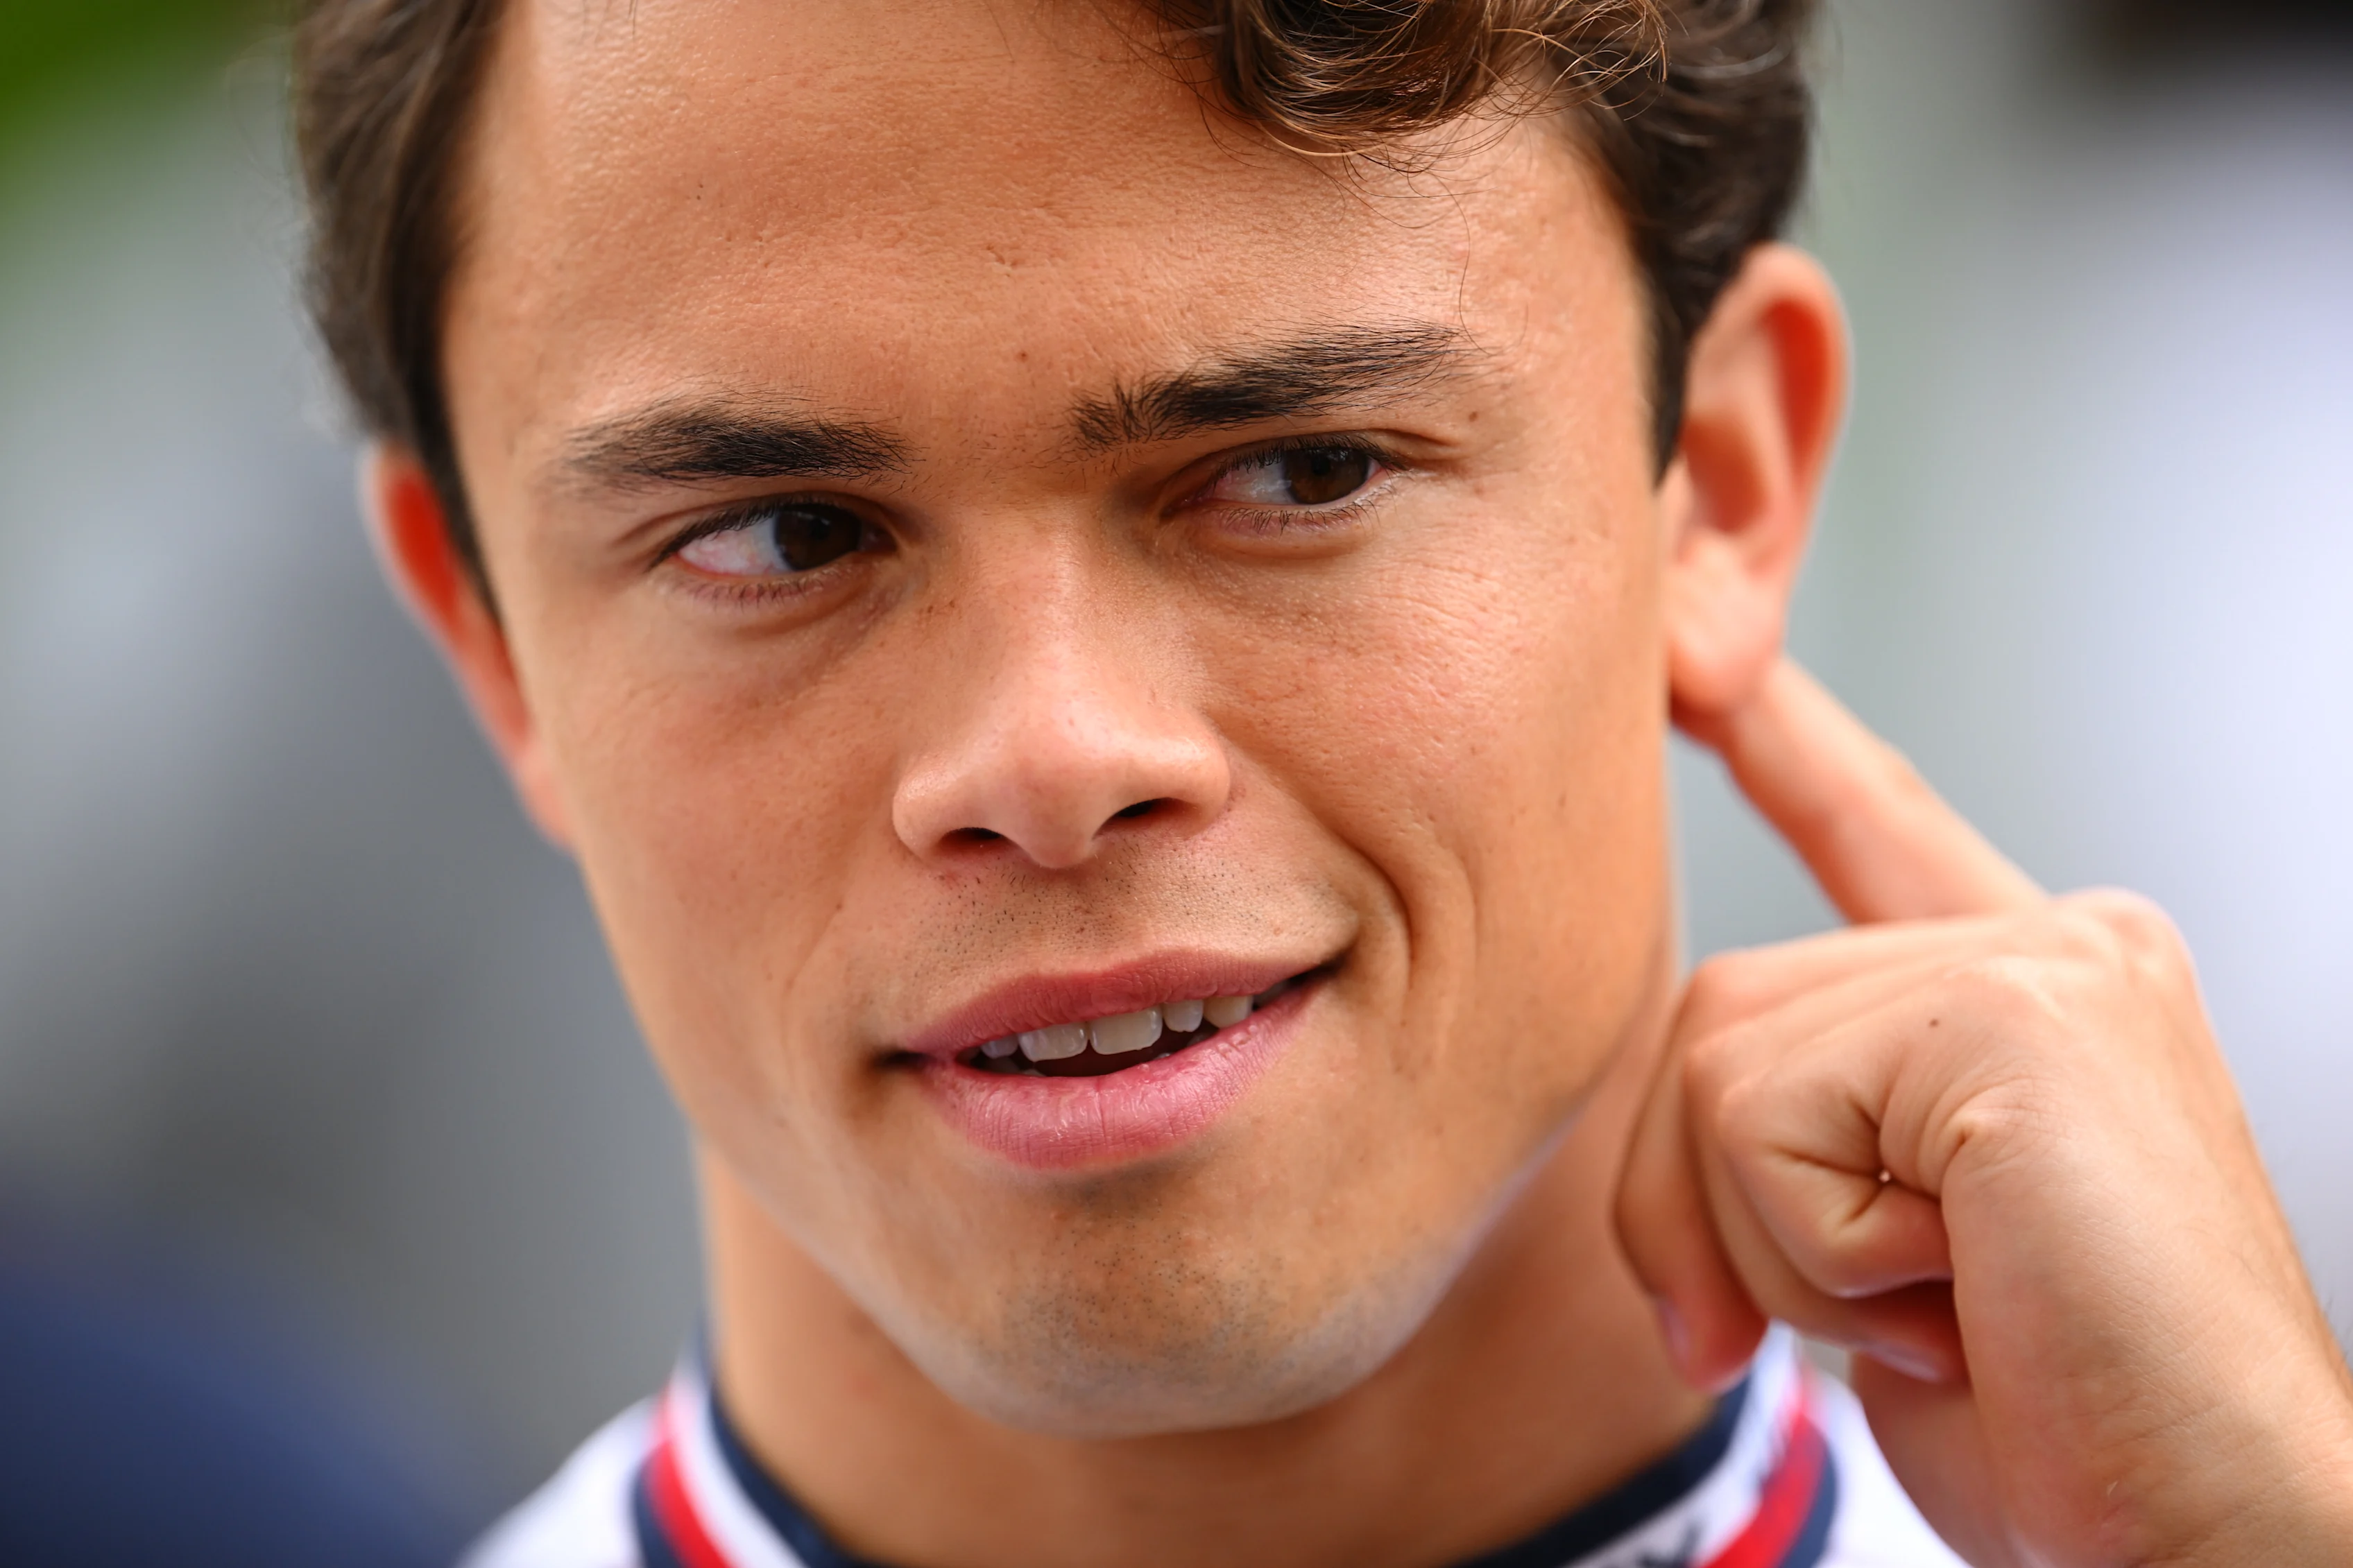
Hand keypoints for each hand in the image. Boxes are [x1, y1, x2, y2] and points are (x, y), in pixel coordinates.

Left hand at [1618, 657, 2352, 1566]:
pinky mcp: (2017, 1013)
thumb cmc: (2060, 1414)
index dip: (1783, 738)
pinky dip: (1816, 1256)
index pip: (1877, 828)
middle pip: (1716, 1014)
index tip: (1703, 650)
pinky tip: (1957, 1298)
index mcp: (2034, 990)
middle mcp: (2049, 943)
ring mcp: (2043, 962)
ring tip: (1948, 1309)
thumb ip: (1804, 1140)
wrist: (2209, 1535)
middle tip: (1885, 1323)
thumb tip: (1679, 1105)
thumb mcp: (1890, 1253)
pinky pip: (1757, 1120)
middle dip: (1710, 1211)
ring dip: (1778, 1249)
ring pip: (1717, 1069)